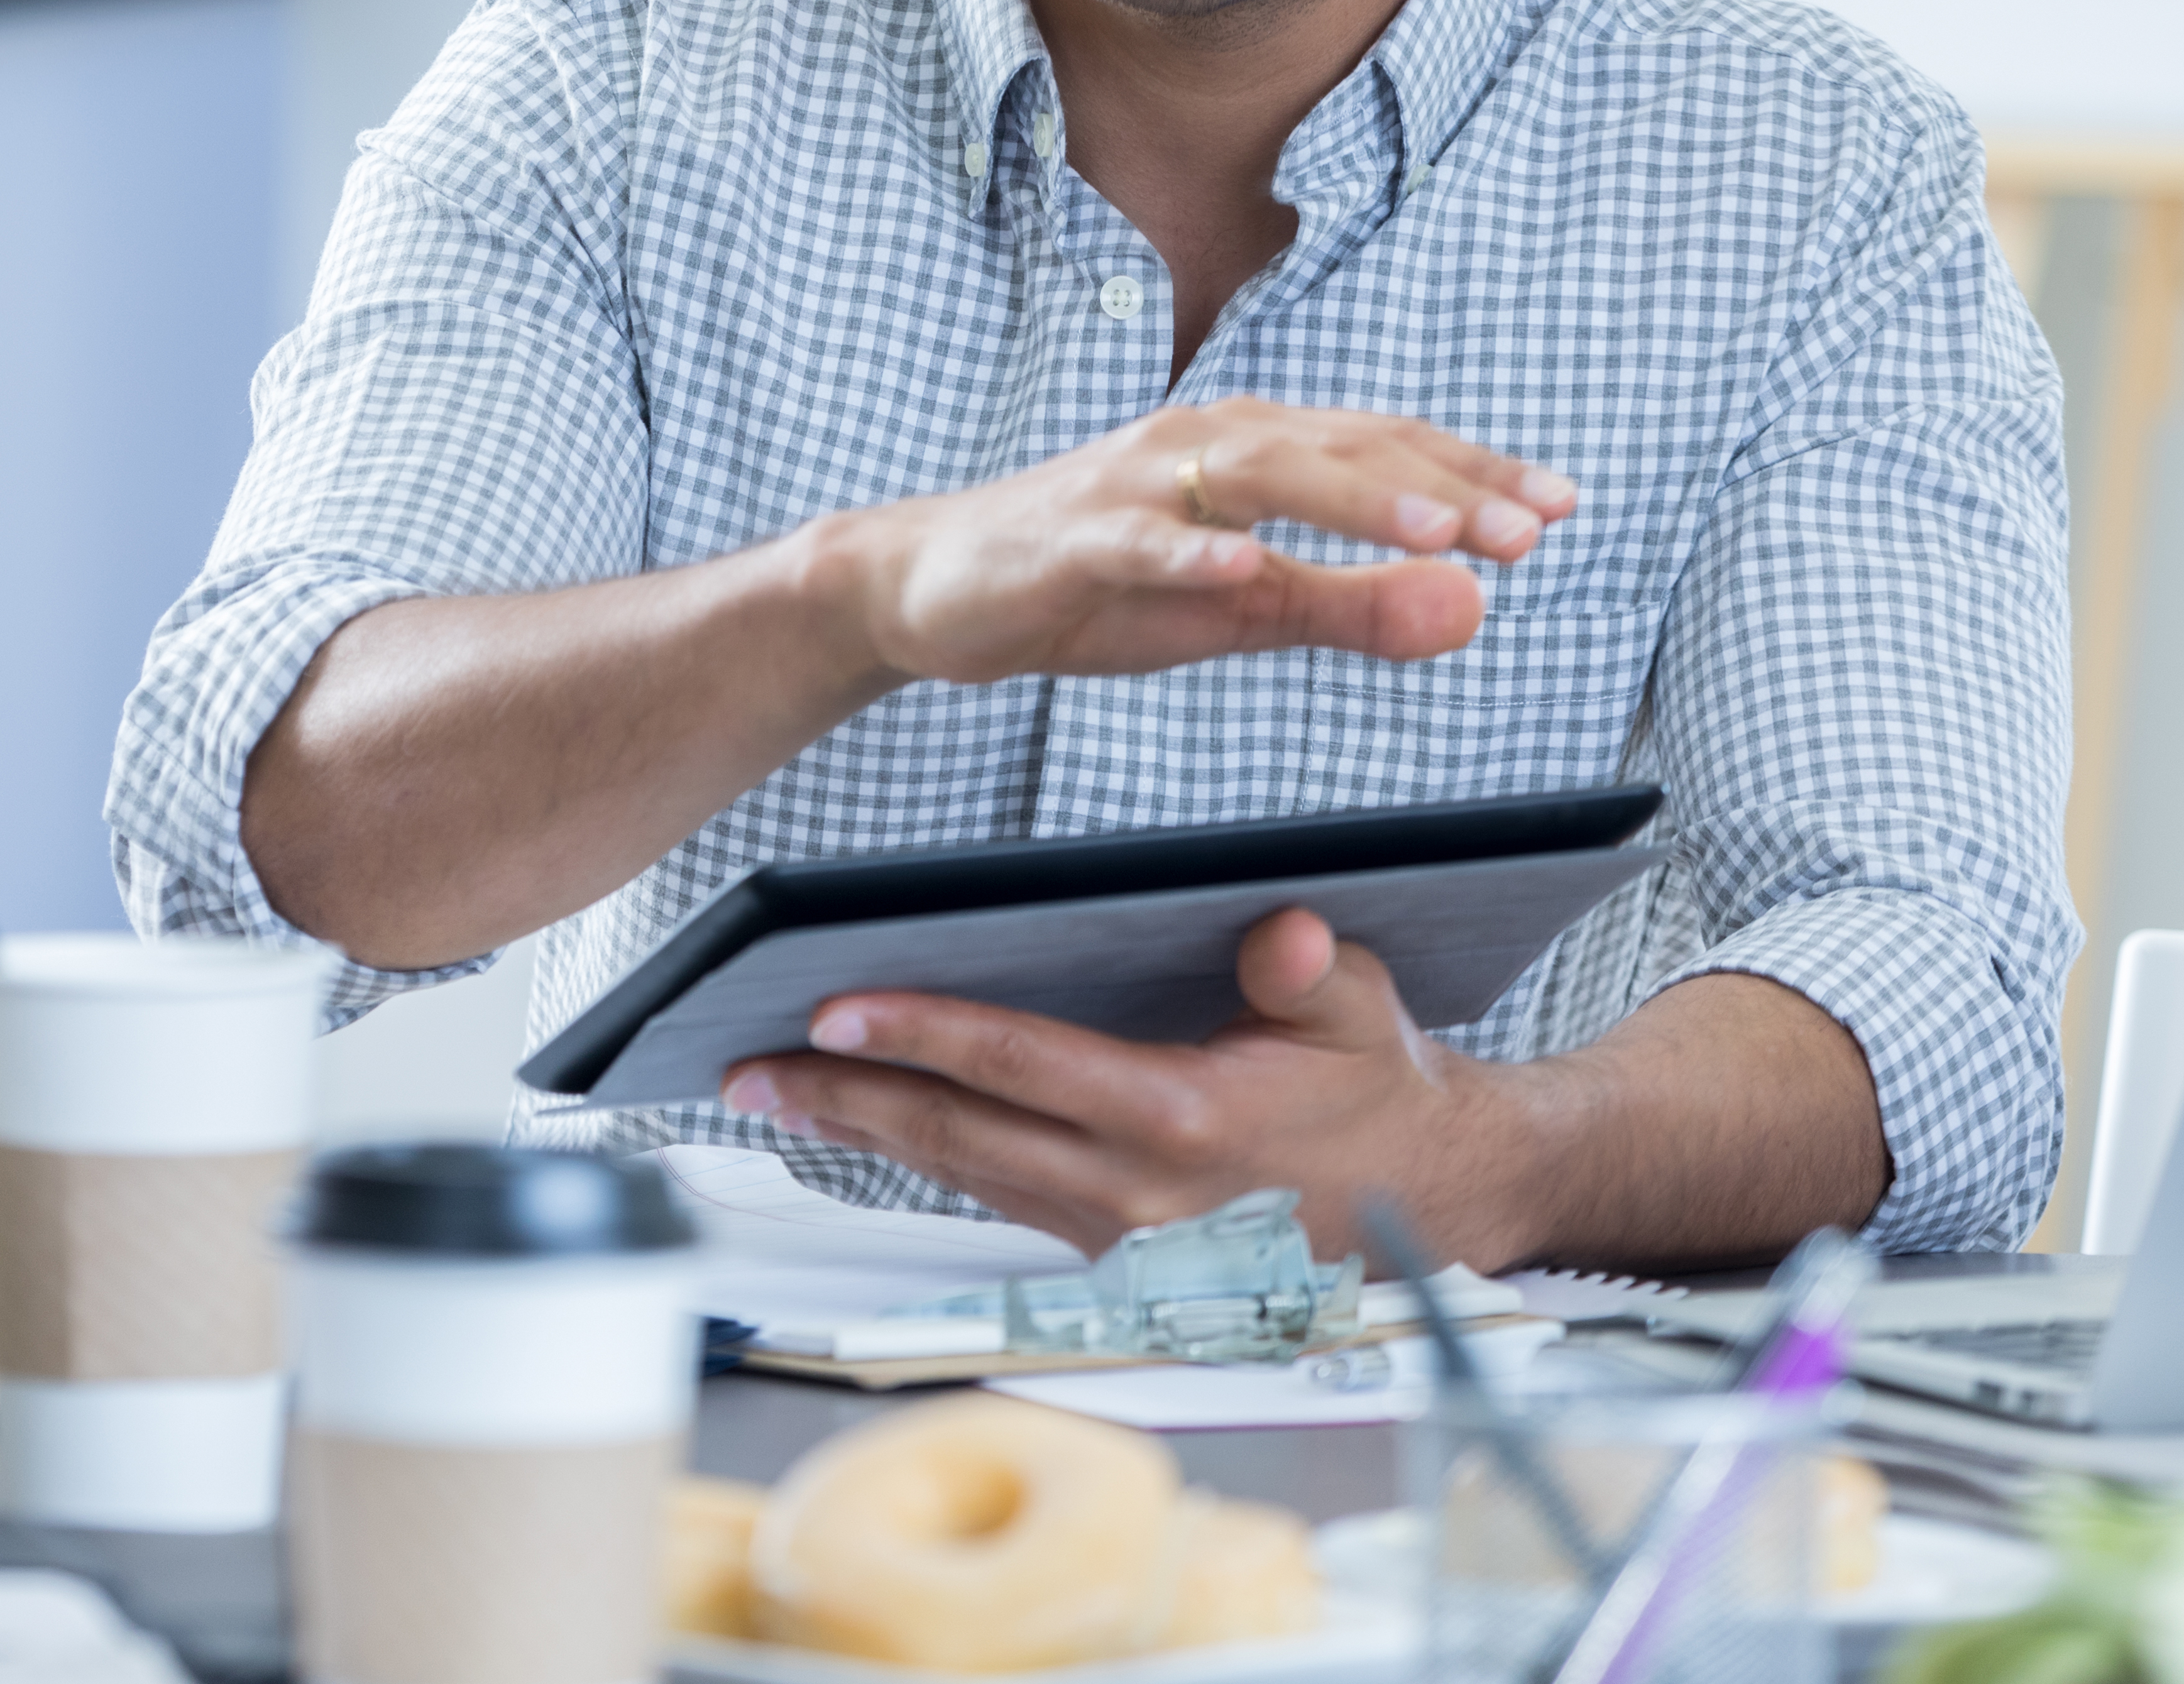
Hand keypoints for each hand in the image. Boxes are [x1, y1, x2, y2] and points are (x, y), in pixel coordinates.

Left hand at [721, 908, 1534, 1265]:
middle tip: (745, 1065)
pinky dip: (920, 1157)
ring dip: (860, 1131)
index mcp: (1185, 1123)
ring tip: (772, 1090)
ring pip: (959, 1171)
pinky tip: (865, 1125)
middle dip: (841, 1097)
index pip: (1018, 1065)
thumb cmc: (1388, 1093)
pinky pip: (991, 1195)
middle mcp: (1135, 1191)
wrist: (1437, 1203)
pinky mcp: (1111, 1253)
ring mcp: (1117, 1233)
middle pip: (956, 1132)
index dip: (918, 1034)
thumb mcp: (1367, 1014)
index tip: (829, 1009)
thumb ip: (1311, 969)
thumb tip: (1276, 929)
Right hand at [834, 398, 1574, 688]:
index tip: (1565, 508)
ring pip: (1258, 474)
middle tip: (1531, 528)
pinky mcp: (1071, 538)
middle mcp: (1205, 444)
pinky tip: (1241, 567)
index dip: (1477, 474)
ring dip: (1350, 497)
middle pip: (1341, 449)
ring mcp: (1134, 486)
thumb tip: (1476, 606)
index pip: (1386, 449)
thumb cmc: (1103, 587)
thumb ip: (1355, 606)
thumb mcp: (1246, 609)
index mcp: (1256, 450)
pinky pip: (1139, 541)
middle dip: (1441, 485)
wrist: (937, 586)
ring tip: (1434, 529)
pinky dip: (1190, 550)